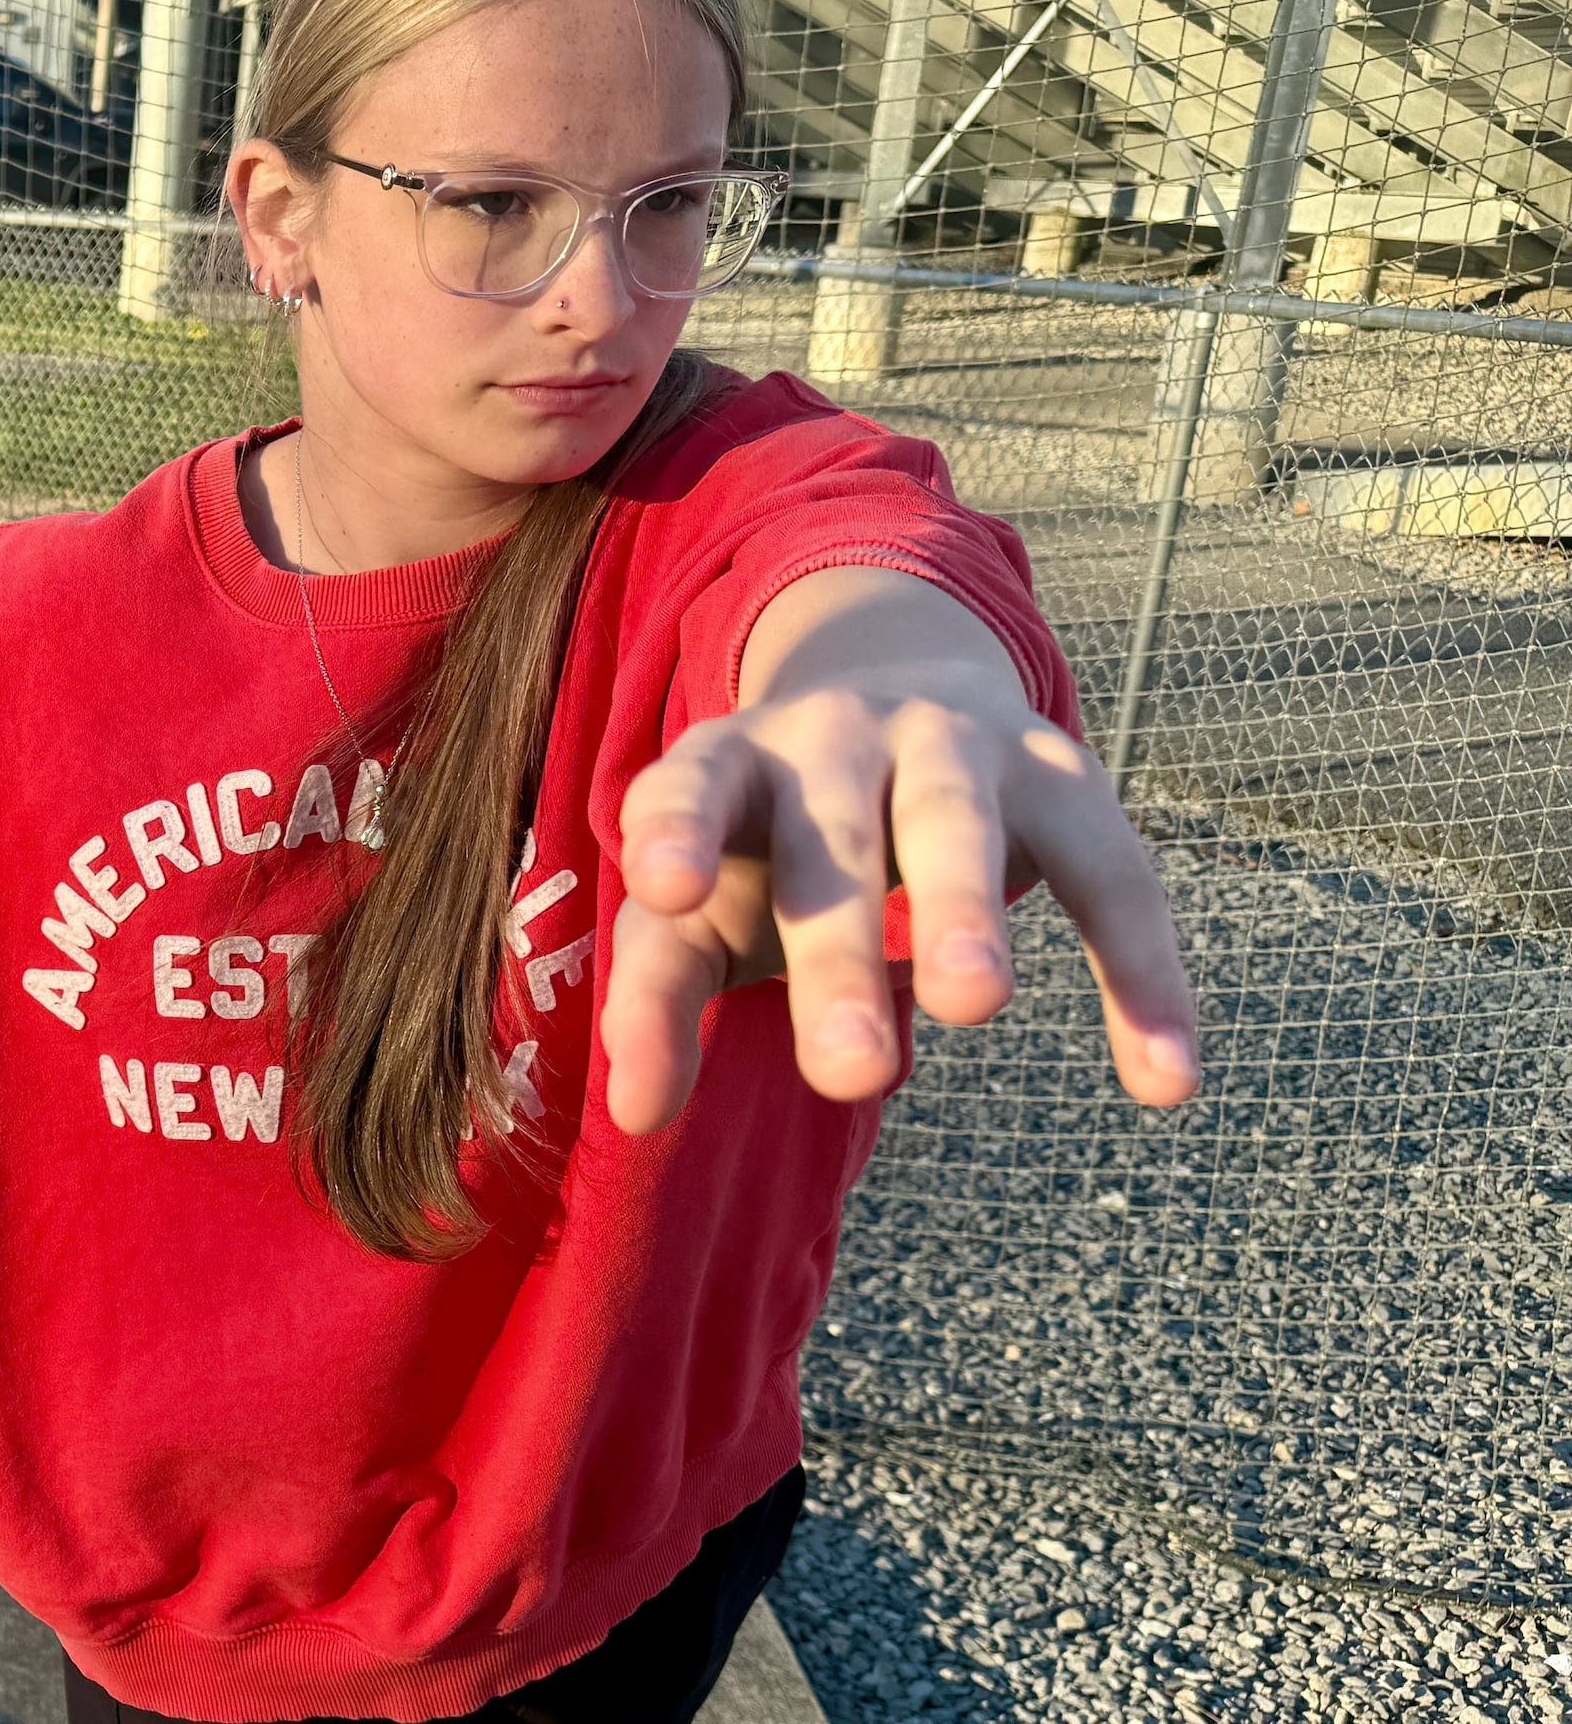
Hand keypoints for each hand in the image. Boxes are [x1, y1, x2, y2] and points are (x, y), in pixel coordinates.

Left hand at [599, 574, 1199, 1134]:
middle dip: (837, 951)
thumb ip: (656, 999)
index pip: (689, 788)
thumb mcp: (703, 905)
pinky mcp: (1061, 774)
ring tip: (973, 1010)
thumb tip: (636, 1116)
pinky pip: (1111, 875)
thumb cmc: (770, 844)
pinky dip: (1144, 974)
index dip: (675, 830)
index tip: (666, 886)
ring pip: (953, 823)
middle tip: (849, 1073)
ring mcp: (951, 744)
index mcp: (731, 765)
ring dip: (966, 910)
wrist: (893, 688)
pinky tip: (1166, 1086)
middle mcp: (836, 738)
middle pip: (828, 840)